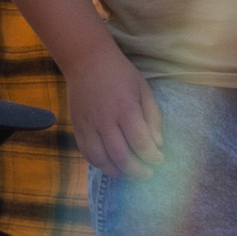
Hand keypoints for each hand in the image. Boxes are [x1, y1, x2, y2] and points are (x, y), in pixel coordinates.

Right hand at [69, 48, 160, 177]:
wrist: (86, 61)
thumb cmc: (120, 74)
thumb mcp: (143, 89)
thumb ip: (152, 117)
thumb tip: (158, 145)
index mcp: (125, 108)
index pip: (140, 142)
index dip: (152, 156)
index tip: (159, 160)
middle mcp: (104, 120)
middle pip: (120, 156)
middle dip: (137, 171)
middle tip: (147, 174)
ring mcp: (88, 125)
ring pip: (101, 159)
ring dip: (118, 172)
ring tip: (130, 174)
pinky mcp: (77, 127)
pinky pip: (87, 153)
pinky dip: (100, 164)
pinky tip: (112, 165)